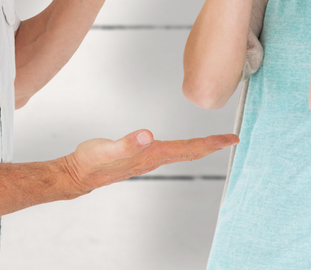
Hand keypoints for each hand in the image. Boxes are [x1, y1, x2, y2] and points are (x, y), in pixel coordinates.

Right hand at [58, 129, 238, 196]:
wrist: (78, 174)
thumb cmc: (91, 161)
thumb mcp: (106, 149)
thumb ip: (127, 143)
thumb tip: (147, 134)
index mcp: (151, 155)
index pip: (188, 149)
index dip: (210, 143)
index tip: (230, 139)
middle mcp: (154, 159)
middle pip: (190, 152)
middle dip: (212, 145)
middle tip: (232, 139)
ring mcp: (148, 160)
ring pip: (182, 154)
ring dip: (200, 147)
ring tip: (214, 142)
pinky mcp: (141, 157)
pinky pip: (171, 153)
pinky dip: (184, 148)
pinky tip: (183, 146)